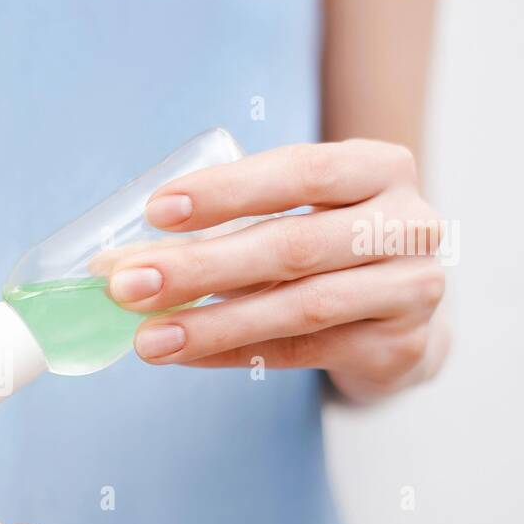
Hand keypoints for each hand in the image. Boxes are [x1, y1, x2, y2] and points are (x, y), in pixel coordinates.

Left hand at [104, 140, 449, 400]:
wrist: (403, 317)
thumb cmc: (325, 250)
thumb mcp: (283, 219)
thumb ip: (213, 231)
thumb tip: (110, 263)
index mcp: (379, 168)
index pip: (300, 170)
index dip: (226, 191)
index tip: (155, 210)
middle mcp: (409, 223)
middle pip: (292, 245)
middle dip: (199, 266)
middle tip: (126, 285)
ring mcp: (413, 288)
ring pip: (300, 306)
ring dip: (212, 323)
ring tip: (146, 338)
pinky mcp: (397, 347)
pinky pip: (303, 352)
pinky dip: (235, 353)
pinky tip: (185, 354)